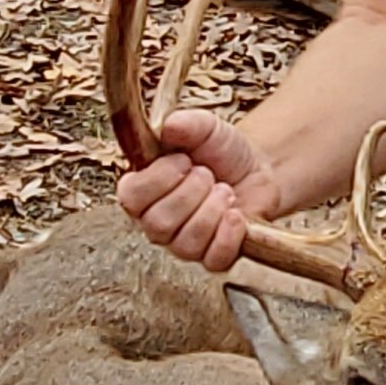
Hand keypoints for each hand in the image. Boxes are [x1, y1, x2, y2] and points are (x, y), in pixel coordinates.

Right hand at [116, 104, 282, 271]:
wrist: (255, 169)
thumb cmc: (220, 151)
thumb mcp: (204, 127)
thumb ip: (185, 123)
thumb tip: (168, 127)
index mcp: (143, 190)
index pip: (130, 198)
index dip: (158, 179)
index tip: (183, 160)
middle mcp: (156, 222)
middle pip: (159, 223)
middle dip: (192, 193)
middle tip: (208, 175)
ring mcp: (183, 244)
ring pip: (186, 244)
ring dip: (212, 210)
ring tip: (225, 191)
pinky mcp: (212, 257)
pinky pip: (214, 260)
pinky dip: (229, 235)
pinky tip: (236, 215)